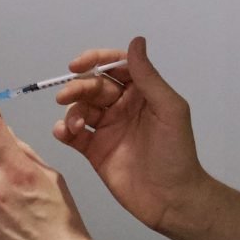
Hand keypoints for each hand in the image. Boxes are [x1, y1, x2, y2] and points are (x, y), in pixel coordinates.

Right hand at [52, 36, 208, 233]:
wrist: (171, 199)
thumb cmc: (176, 153)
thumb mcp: (169, 109)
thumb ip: (148, 76)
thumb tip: (135, 41)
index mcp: (142, 93)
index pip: (115, 67)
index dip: (96, 61)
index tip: (78, 65)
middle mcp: (122, 107)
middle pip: (93, 87)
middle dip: (78, 87)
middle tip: (65, 96)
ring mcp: (107, 129)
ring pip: (80, 108)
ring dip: (71, 111)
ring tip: (72, 125)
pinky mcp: (94, 150)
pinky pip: (73, 135)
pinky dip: (63, 131)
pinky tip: (62, 133)